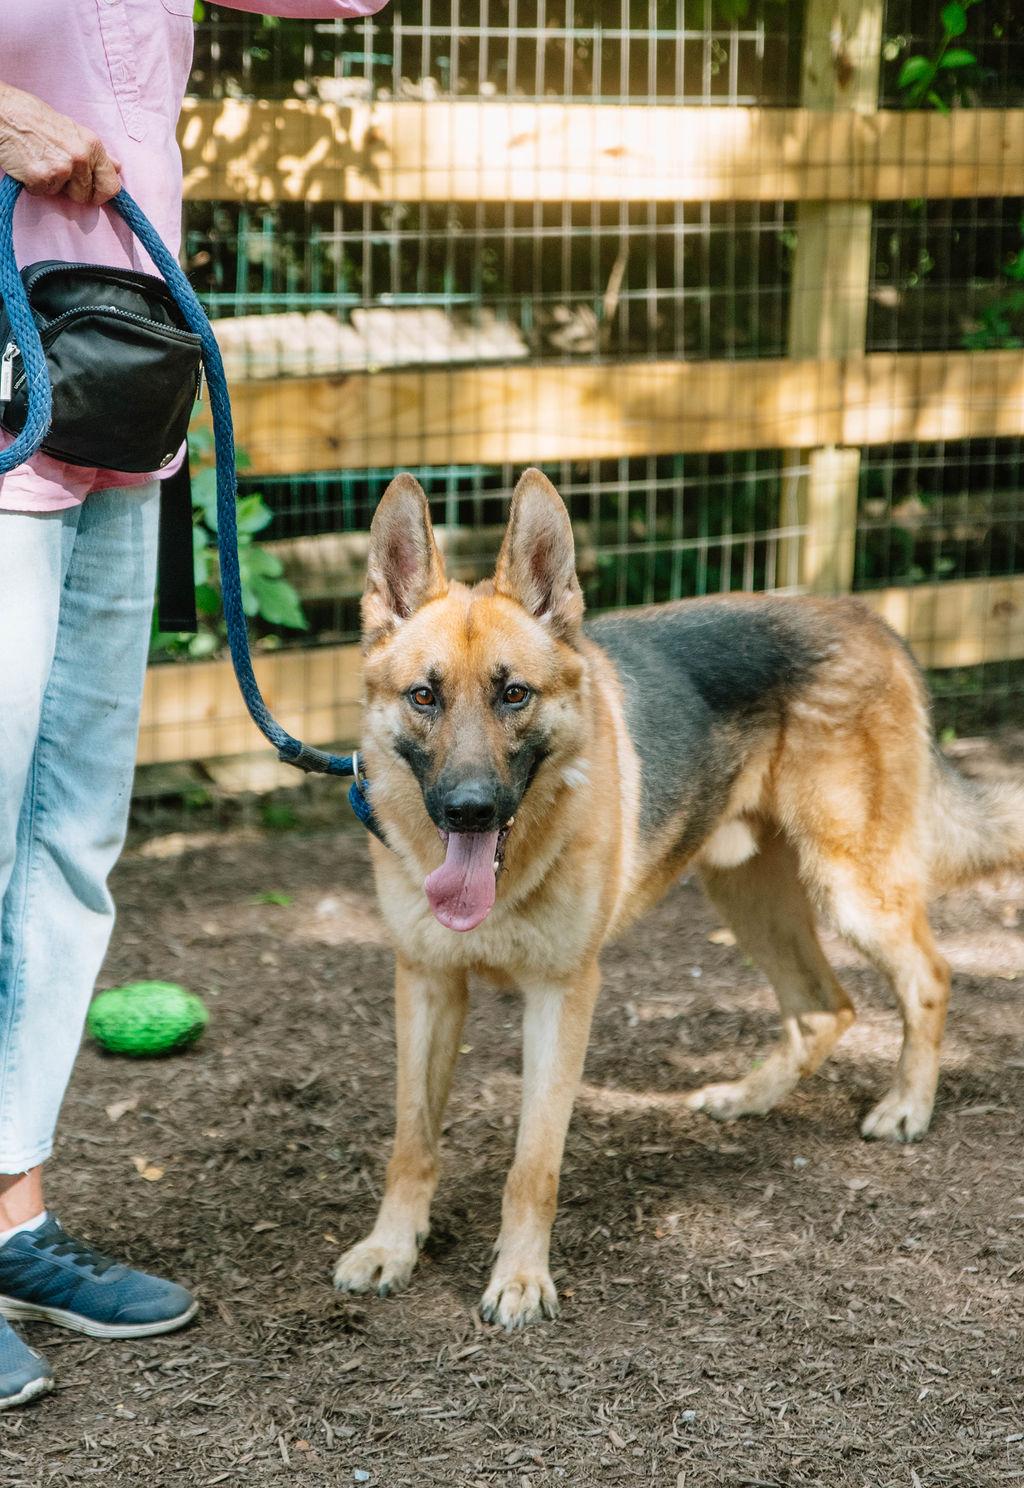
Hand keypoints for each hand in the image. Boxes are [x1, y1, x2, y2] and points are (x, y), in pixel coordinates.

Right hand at [0, 84, 121, 204]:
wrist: (5, 112)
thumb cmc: (36, 119)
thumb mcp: (73, 130)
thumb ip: (95, 153)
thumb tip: (117, 167)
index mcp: (92, 146)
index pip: (111, 186)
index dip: (101, 194)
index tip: (92, 193)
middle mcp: (80, 158)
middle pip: (85, 196)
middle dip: (70, 188)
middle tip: (54, 165)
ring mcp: (61, 169)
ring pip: (61, 195)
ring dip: (50, 184)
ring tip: (40, 159)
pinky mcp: (41, 178)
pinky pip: (41, 193)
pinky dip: (33, 183)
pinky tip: (27, 163)